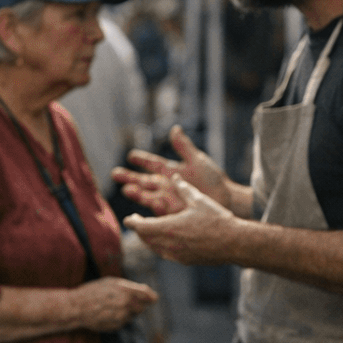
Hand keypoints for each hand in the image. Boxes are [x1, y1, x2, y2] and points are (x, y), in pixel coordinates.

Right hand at [75, 276, 157, 332]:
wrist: (76, 308)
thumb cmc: (93, 291)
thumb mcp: (111, 282)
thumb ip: (132, 287)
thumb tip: (150, 293)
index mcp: (126, 292)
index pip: (149, 296)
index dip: (151, 296)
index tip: (153, 297)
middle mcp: (126, 306)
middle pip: (143, 306)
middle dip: (138, 303)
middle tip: (123, 299)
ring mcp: (121, 318)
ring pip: (133, 314)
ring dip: (128, 310)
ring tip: (113, 305)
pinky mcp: (117, 326)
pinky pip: (124, 321)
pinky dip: (120, 317)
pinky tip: (108, 312)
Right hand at [111, 125, 229, 214]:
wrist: (226, 199)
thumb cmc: (212, 179)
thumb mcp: (198, 160)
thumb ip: (184, 147)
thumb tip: (175, 129)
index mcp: (169, 171)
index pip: (152, 164)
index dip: (142, 159)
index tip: (131, 155)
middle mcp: (164, 185)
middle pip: (143, 181)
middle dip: (129, 177)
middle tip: (115, 173)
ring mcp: (167, 200)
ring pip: (148, 196)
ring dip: (138, 194)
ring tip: (128, 190)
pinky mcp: (173, 213)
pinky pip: (162, 211)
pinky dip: (157, 208)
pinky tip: (153, 203)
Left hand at [124, 179, 238, 264]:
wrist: (234, 243)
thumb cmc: (217, 219)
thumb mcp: (198, 200)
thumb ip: (183, 188)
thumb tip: (175, 177)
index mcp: (168, 227)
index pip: (140, 226)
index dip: (132, 222)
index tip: (129, 218)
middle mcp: (168, 244)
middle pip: (144, 238)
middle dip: (139, 229)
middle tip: (136, 221)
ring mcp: (175, 255)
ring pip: (153, 248)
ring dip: (148, 239)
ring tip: (148, 230)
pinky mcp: (184, 261)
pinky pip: (164, 254)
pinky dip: (159, 246)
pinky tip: (164, 240)